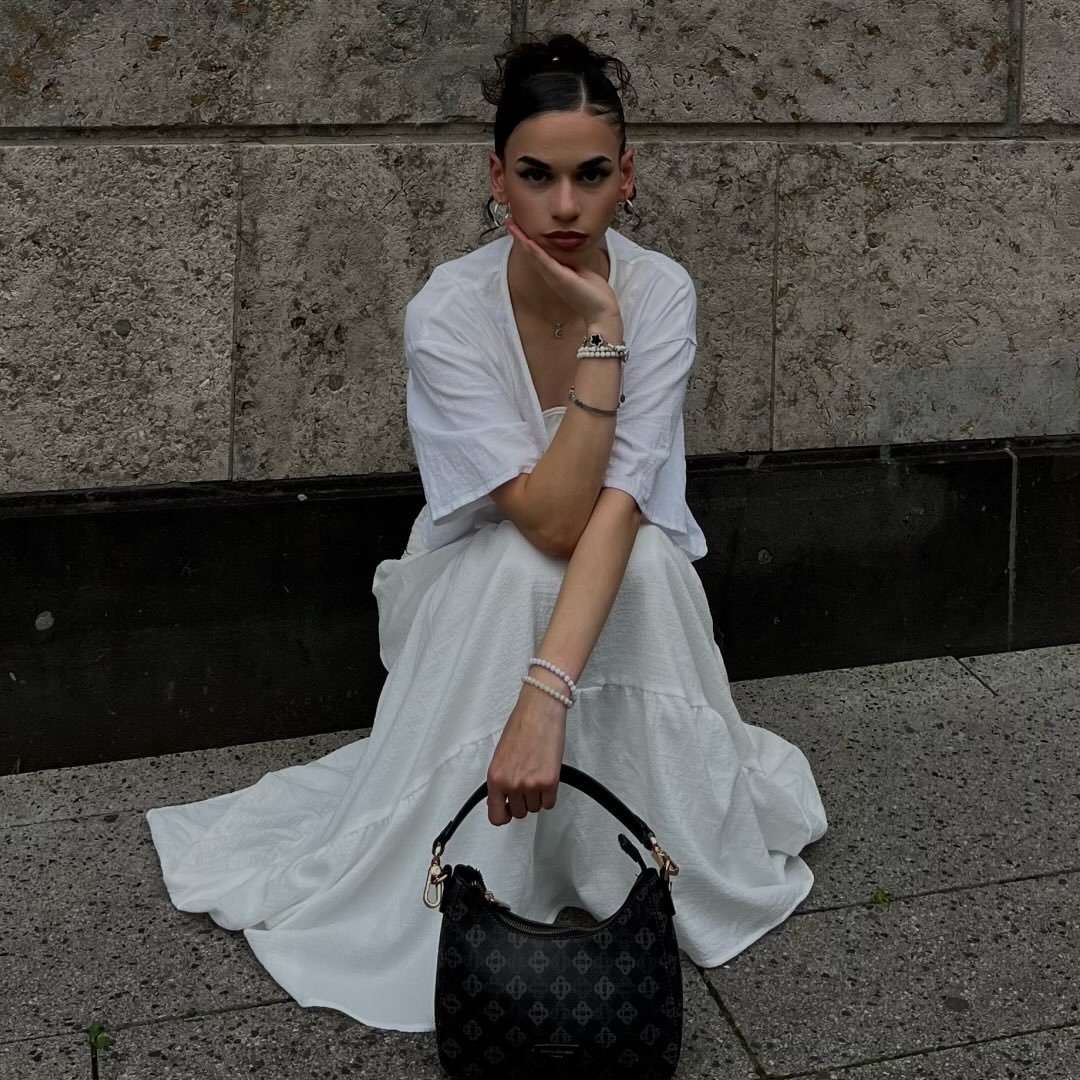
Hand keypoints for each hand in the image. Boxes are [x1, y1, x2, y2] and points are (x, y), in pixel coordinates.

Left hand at [486, 681, 567, 825]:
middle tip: (527, 783)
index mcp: (495, 777)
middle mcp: (511, 784)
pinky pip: (550, 803)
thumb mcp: (501, 755)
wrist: (540, 709)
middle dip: (523, 801)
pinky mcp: (550, 782)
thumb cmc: (522, 725)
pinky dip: (550, 794)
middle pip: (519, 813)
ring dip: (537, 796)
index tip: (508, 810)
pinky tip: (547, 778)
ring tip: (537, 775)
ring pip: (535, 808)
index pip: (495, 816)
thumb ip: (501, 779)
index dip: (504, 815)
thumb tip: (502, 798)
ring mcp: (531, 785)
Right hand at [506, 216, 619, 324]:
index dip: (528, 239)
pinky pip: (546, 263)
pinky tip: (528, 242)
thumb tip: (570, 255)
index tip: (521, 226)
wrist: (602, 311)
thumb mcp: (582, 272)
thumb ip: (573, 263)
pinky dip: (536, 252)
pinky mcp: (561, 279)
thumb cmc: (594, 295)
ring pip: (534, 255)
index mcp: (556, 273)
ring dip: (522, 239)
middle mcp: (551, 276)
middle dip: (520, 236)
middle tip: (509, 222)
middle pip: (531, 253)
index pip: (538, 253)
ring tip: (512, 226)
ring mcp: (554, 278)